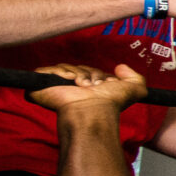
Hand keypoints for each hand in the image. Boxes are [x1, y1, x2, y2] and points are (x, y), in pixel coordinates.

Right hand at [25, 62, 146, 112]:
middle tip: (93, 86)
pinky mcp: (38, 89)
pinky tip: (68, 81)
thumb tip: (120, 66)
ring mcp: (53, 89)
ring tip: (82, 86)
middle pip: (77, 67)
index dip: (98, 74)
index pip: (88, 70)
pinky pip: (43, 71)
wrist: (93, 109)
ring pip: (63, 67)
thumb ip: (137, 77)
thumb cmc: (111, 102)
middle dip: (89, 73)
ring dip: (77, 73)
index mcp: (86, 90)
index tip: (105, 83)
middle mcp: (70, 90)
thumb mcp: (135, 90)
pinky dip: (57, 72)